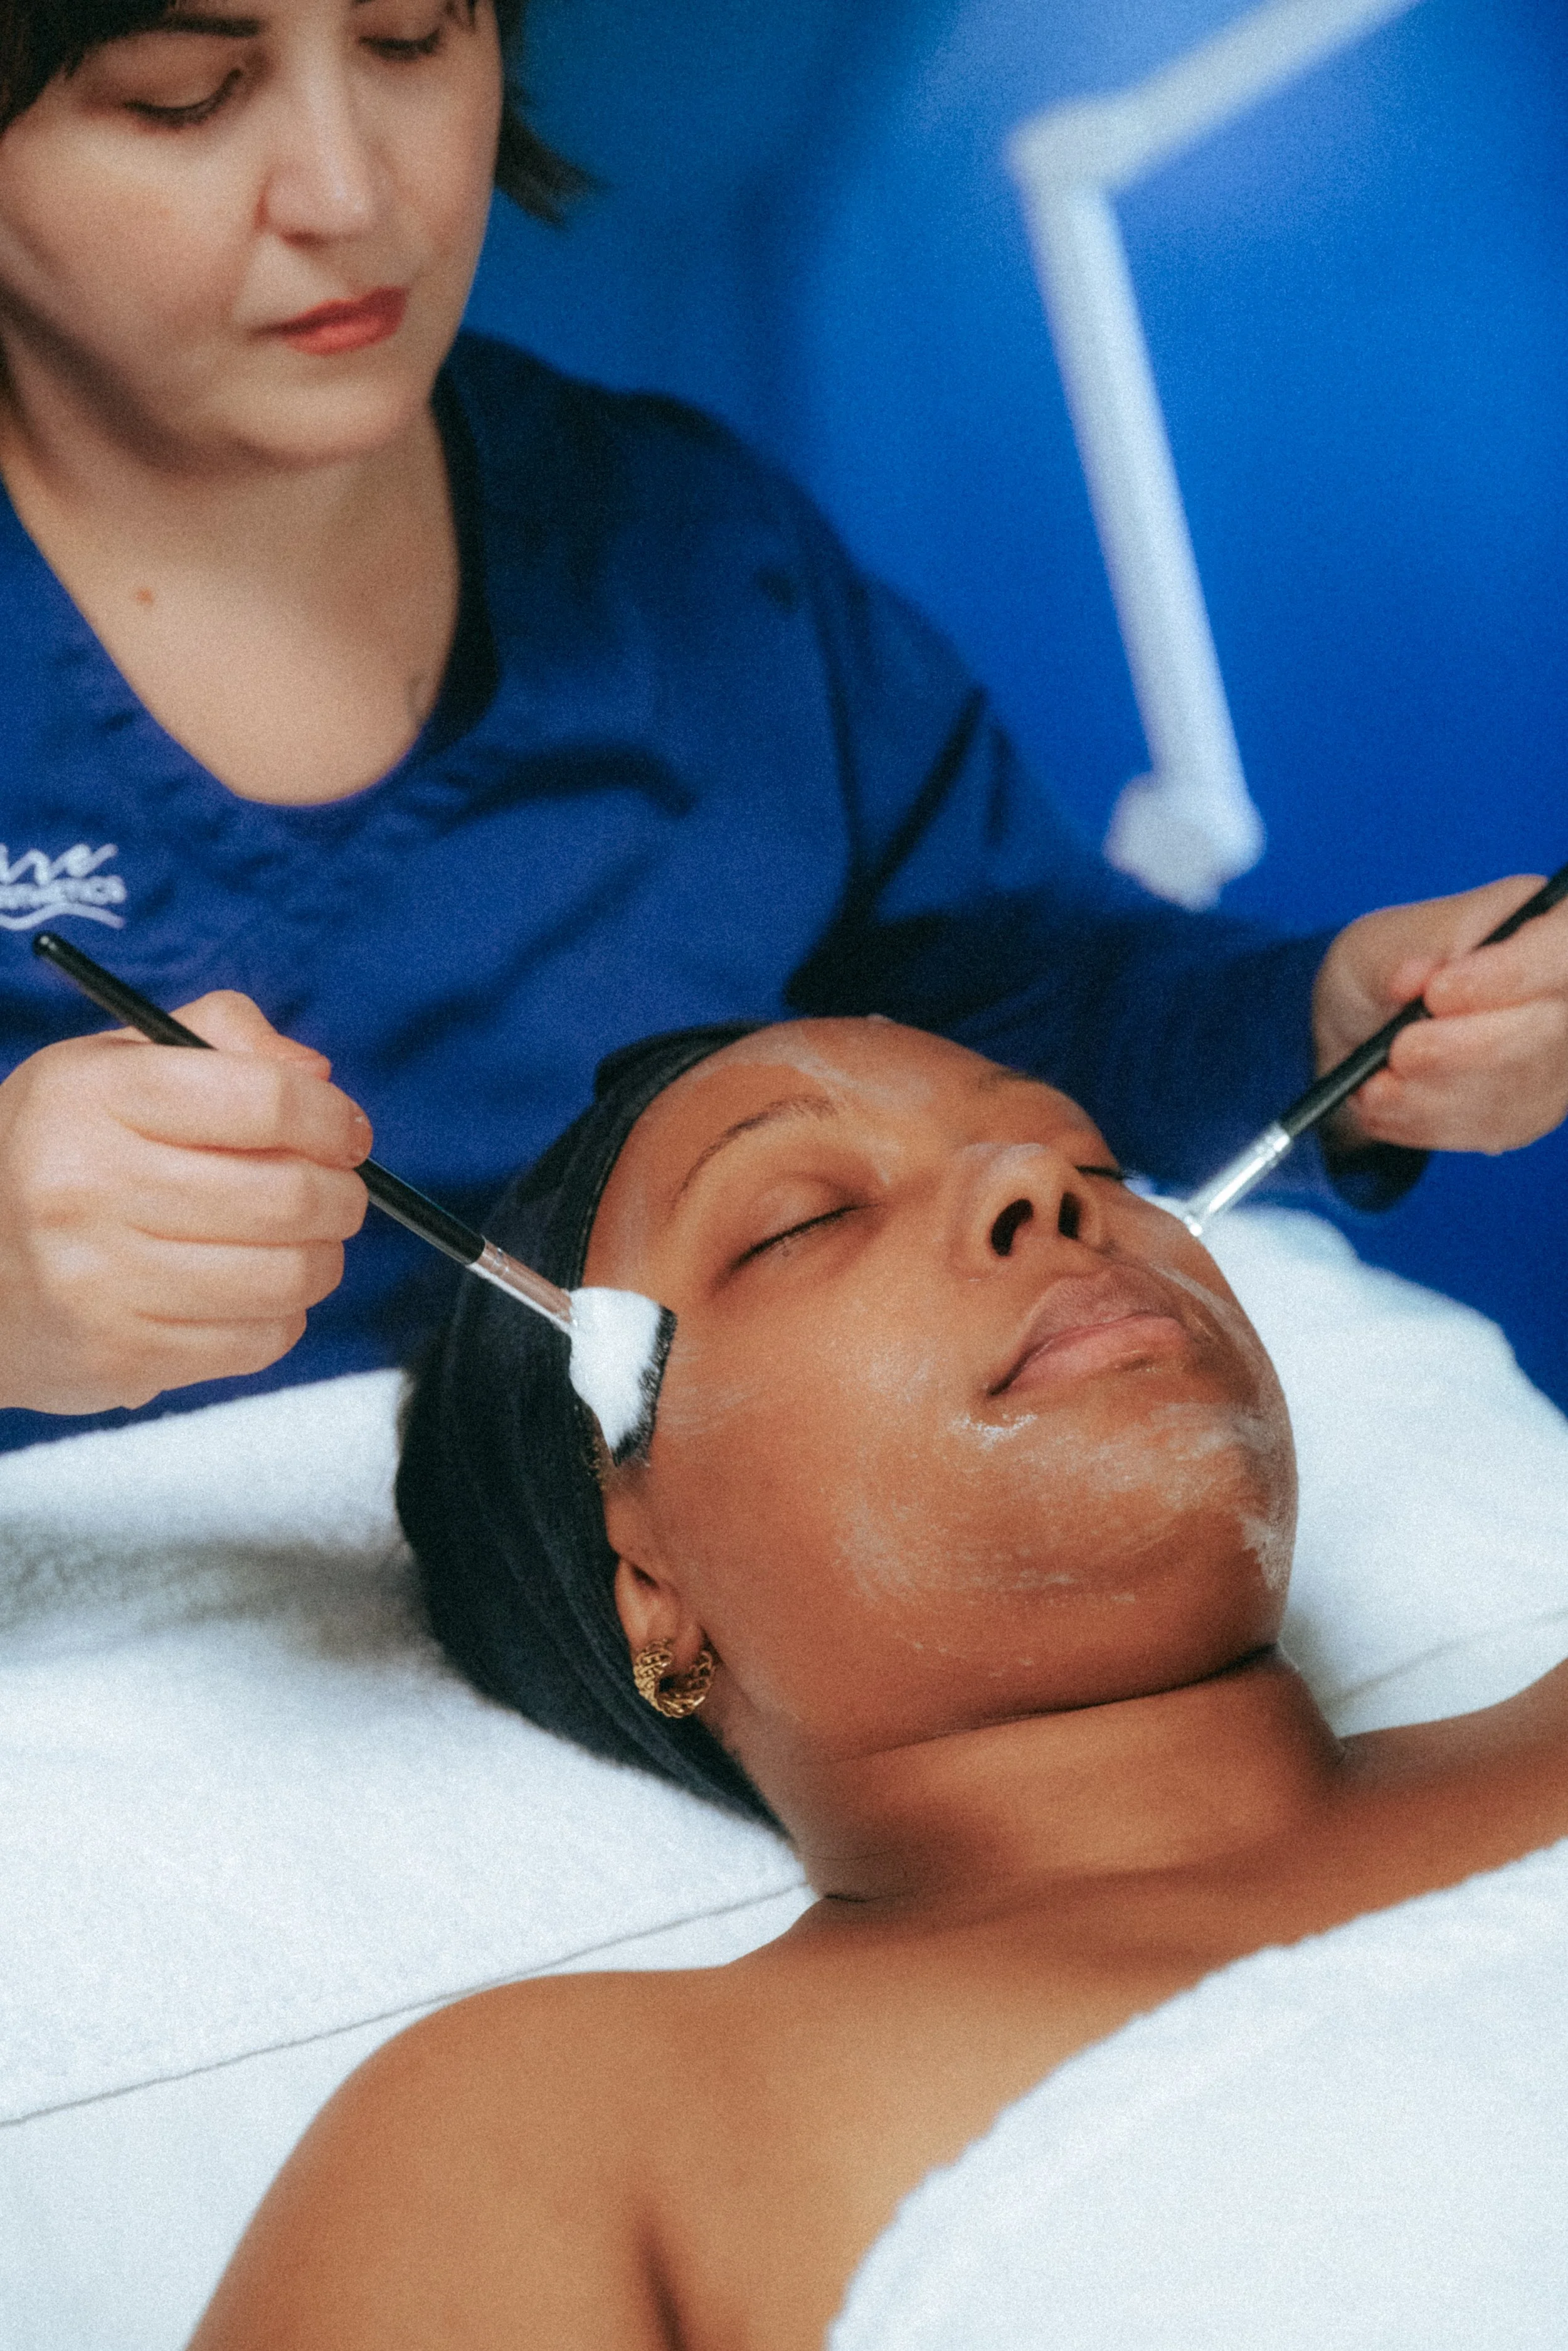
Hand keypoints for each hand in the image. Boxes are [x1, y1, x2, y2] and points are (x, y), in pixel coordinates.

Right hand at [0, 991, 370, 1413]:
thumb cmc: (59, 1155)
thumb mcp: (110, 1066)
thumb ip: (217, 1038)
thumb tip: (317, 1078)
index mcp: (93, 1097)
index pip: (263, 1099)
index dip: (329, 1118)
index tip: (345, 1133)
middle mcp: (89, 1187)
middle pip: (288, 1195)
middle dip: (342, 1195)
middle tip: (337, 1193)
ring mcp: (101, 1281)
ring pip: (288, 1275)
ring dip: (322, 1258)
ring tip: (303, 1243)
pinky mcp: (122, 1355)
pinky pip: (260, 1340)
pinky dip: (283, 1316)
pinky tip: (251, 1292)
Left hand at [1313, 875, 1567, 1155]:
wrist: (1371, 1029)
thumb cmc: (1383, 971)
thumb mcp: (1374, 946)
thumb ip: (1397, 959)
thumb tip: (1416, 976)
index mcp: (1540, 920)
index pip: (1559, 947)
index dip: (1509, 975)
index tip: (1437, 993)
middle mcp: (1562, 989)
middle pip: (1546, 1027)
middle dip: (1460, 1049)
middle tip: (1397, 1051)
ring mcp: (1556, 1054)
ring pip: (1517, 1084)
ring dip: (1434, 1094)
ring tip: (1374, 1085)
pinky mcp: (1534, 1107)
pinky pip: (1495, 1125)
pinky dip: (1429, 1121)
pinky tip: (1387, 1105)